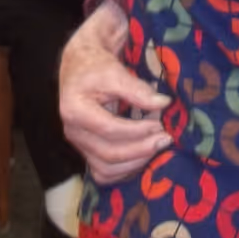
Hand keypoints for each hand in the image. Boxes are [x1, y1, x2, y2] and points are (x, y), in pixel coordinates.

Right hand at [59, 5, 171, 182]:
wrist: (80, 65)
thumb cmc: (95, 65)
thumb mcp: (115, 71)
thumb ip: (137, 90)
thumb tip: (164, 104)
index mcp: (75, 111)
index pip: (109, 129)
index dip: (137, 130)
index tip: (161, 125)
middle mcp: (73, 132)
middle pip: (108, 154)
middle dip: (141, 150)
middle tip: (165, 139)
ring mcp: (79, 144)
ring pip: (106, 169)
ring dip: (135, 162)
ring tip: (157, 147)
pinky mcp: (86, 150)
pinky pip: (104, 172)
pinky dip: (125, 170)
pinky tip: (144, 156)